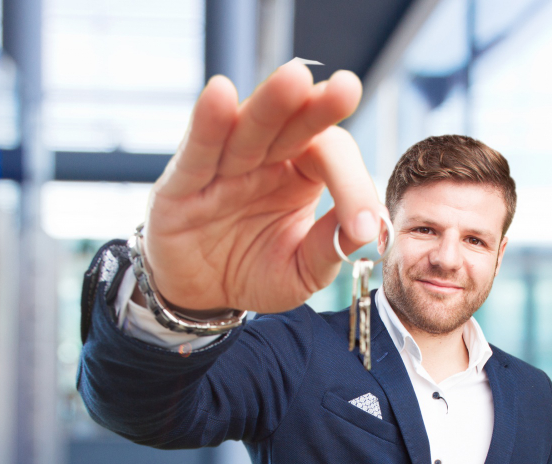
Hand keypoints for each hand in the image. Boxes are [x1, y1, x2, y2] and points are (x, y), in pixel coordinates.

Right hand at [141, 61, 385, 314]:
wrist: (201, 296)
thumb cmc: (253, 272)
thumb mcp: (301, 271)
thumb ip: (330, 247)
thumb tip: (369, 226)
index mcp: (301, 172)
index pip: (330, 156)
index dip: (352, 184)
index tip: (366, 226)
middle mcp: (264, 159)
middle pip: (292, 125)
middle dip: (317, 108)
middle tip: (346, 89)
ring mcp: (222, 167)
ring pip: (246, 129)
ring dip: (269, 104)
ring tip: (295, 79)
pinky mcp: (181, 184)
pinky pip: (197, 151)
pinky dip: (207, 125)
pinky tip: (220, 94)